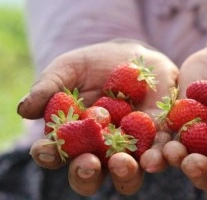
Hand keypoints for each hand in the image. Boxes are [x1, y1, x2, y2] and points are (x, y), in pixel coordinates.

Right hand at [17, 40, 178, 195]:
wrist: (135, 57)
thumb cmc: (96, 64)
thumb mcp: (69, 68)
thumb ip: (49, 88)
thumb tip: (24, 109)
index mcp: (74, 137)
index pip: (57, 154)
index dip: (49, 155)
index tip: (46, 149)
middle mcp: (100, 151)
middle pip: (90, 174)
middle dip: (86, 173)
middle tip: (87, 164)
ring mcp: (130, 149)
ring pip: (125, 173)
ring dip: (123, 173)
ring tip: (121, 163)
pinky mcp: (157, 141)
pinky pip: (158, 156)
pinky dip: (157, 159)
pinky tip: (154, 157)